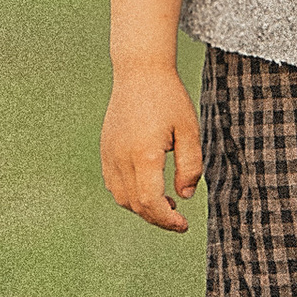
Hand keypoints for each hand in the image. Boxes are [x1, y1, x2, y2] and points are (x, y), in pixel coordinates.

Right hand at [102, 58, 204, 231]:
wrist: (139, 72)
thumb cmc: (168, 98)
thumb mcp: (189, 130)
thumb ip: (190, 166)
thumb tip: (184, 196)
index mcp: (144, 154)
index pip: (150, 202)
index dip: (167, 220)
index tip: (183, 224)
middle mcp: (121, 157)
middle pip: (135, 205)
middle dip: (157, 218)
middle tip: (178, 219)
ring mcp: (109, 154)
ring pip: (121, 198)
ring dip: (142, 208)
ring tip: (166, 204)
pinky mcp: (105, 150)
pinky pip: (113, 184)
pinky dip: (129, 195)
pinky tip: (147, 188)